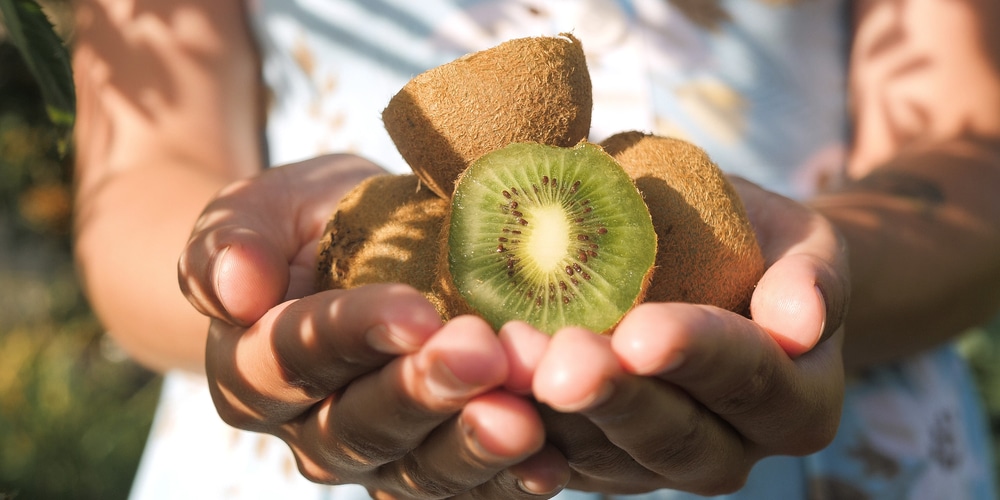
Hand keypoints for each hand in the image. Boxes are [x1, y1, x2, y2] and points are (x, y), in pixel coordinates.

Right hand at [178, 155, 568, 498]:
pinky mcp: (429, 463)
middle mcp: (306, 426)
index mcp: (250, 366)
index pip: (294, 356)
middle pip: (358, 425)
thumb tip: (233, 287)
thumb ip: (231, 240)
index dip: (354, 334)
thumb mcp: (261, 207)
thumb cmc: (306, 224)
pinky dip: (506, 480)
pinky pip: (464, 486)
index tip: (415, 311)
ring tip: (523, 422)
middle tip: (482, 357)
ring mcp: (372, 455)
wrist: (355, 255)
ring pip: (415, 469)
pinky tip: (548, 462)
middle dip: (422, 393)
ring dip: (470, 447)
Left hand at [516, 178, 848, 494]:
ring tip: (510, 366)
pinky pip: (559, 457)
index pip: (749, 378)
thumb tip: (803, 320)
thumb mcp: (802, 242)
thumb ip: (813, 276)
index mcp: (796, 402)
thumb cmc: (758, 245)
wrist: (715, 274)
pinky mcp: (600, 462)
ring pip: (606, 456)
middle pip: (675, 438)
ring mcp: (658, 465)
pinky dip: (521, 432)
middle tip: (562, 363)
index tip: (642, 332)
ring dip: (555, 418)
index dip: (697, 356)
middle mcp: (731, 449)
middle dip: (616, 399)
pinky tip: (482, 397)